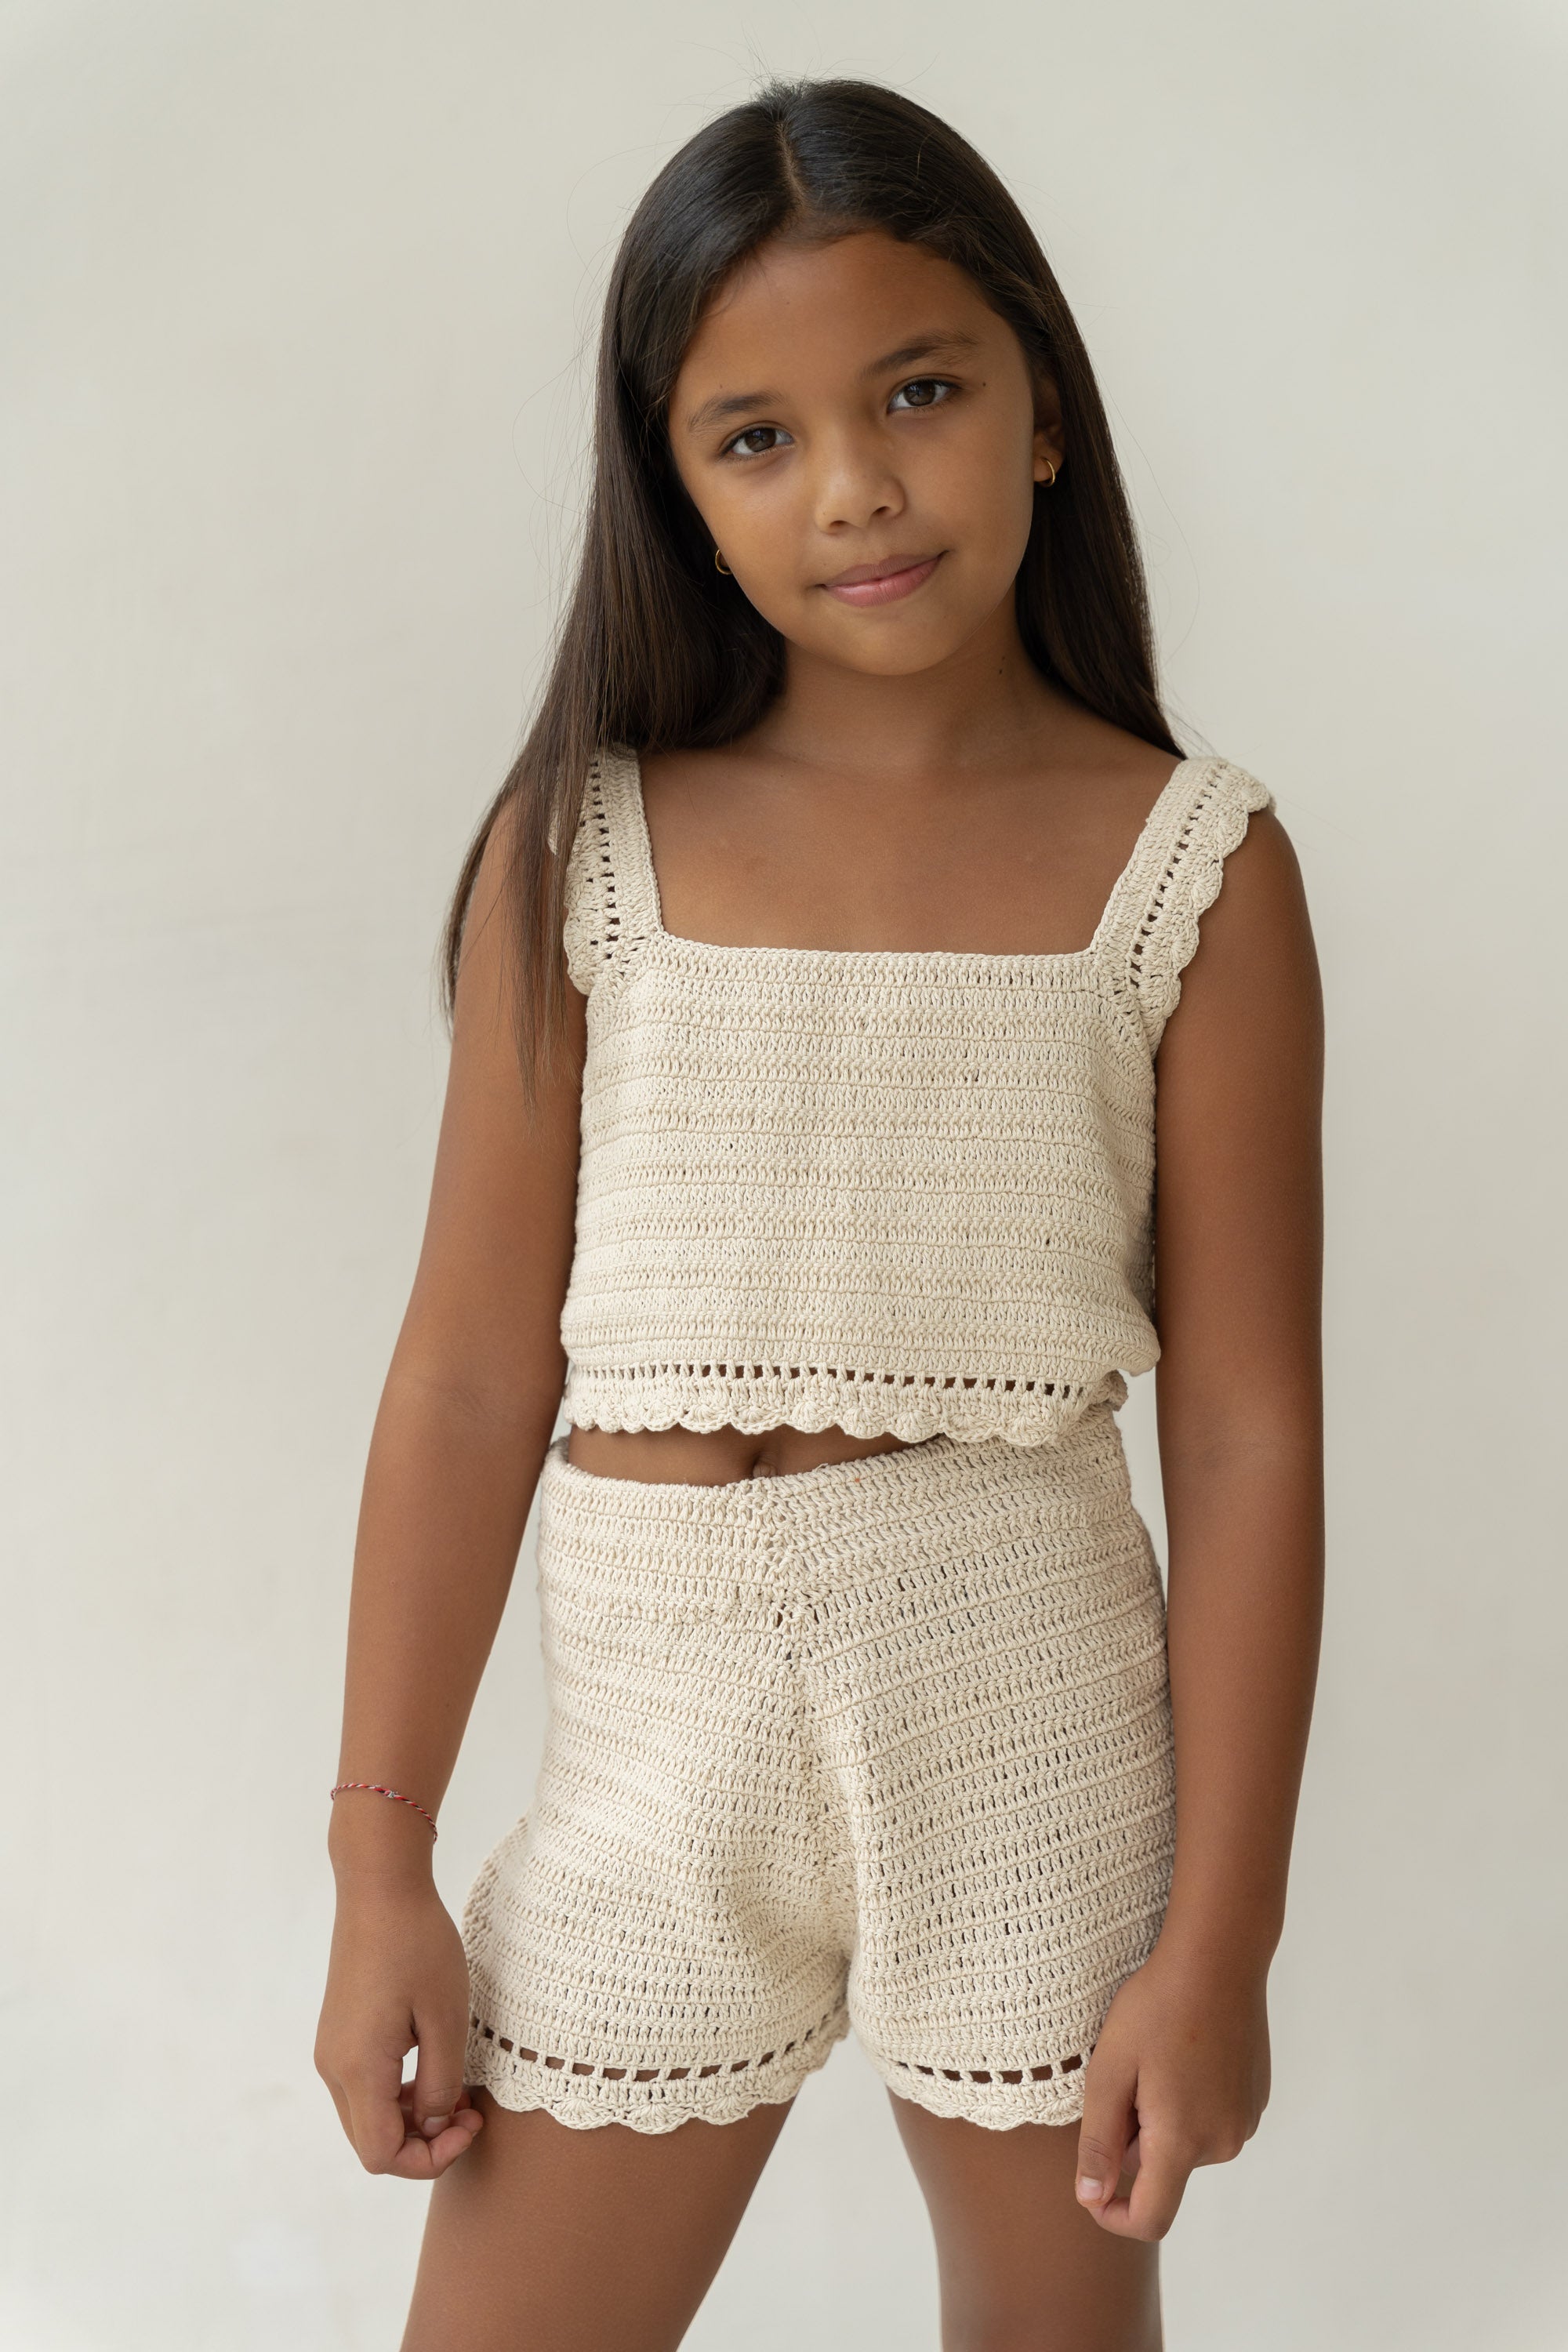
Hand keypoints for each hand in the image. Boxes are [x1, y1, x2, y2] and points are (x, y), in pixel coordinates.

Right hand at [315, 1877, 485, 2177]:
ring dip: (412, 2118)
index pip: (382, 2156)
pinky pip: (364, 2087)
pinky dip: (397, 2093)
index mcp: (359, 2069)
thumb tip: (435, 2125)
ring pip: (368, 2117)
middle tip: (470, 2109)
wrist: (379, 1887)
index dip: (429, 2158)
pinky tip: (432, 2066)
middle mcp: (334, 2068)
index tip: (469, 2123)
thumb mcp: (445, 2016)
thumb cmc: (418, 1945)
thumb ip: (441, 2082)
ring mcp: (332, 2050)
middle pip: (372, 2143)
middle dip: (425, 2141)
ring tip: (458, 2088)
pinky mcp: (339, 2033)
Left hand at [1072, 1938, 1270, 2240]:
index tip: (1091, 2189)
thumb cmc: (1156, 2007)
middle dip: (1133, 2140)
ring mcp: (1244, 2122)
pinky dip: (1187, 2103)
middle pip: (1163, 2172)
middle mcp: (1222, 2143)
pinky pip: (1209, 2121)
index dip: (1114, 2216)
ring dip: (1160, 2119)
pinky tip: (1184, 2053)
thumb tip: (1090, 2199)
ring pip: (1184, 2145)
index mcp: (1183, 2141)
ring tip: (1156, 2058)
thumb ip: (1099, 2141)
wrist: (1219, 1957)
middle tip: (1125, 2075)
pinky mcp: (1255, 2101)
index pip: (1151, 2217)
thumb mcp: (1110, 2069)